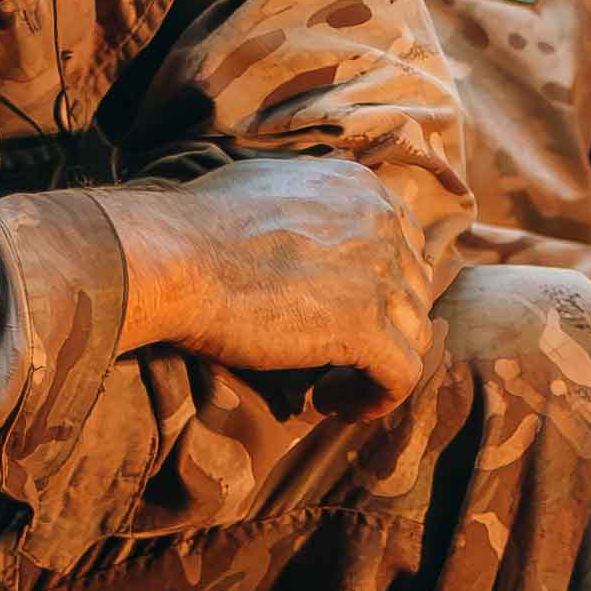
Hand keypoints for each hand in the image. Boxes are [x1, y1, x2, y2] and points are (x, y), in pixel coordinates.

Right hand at [107, 154, 437, 405]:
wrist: (176, 258)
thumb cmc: (197, 224)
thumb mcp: (266, 185)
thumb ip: (306, 200)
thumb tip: (302, 218)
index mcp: (361, 189)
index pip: (403, 244)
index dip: (380, 286)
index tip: (341, 312)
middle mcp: (384, 224)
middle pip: (412, 290)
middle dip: (382, 325)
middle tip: (334, 353)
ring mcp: (382, 275)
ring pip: (414, 334)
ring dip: (378, 364)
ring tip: (329, 385)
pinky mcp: (367, 328)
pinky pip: (403, 376)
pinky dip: (378, 398)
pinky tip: (337, 406)